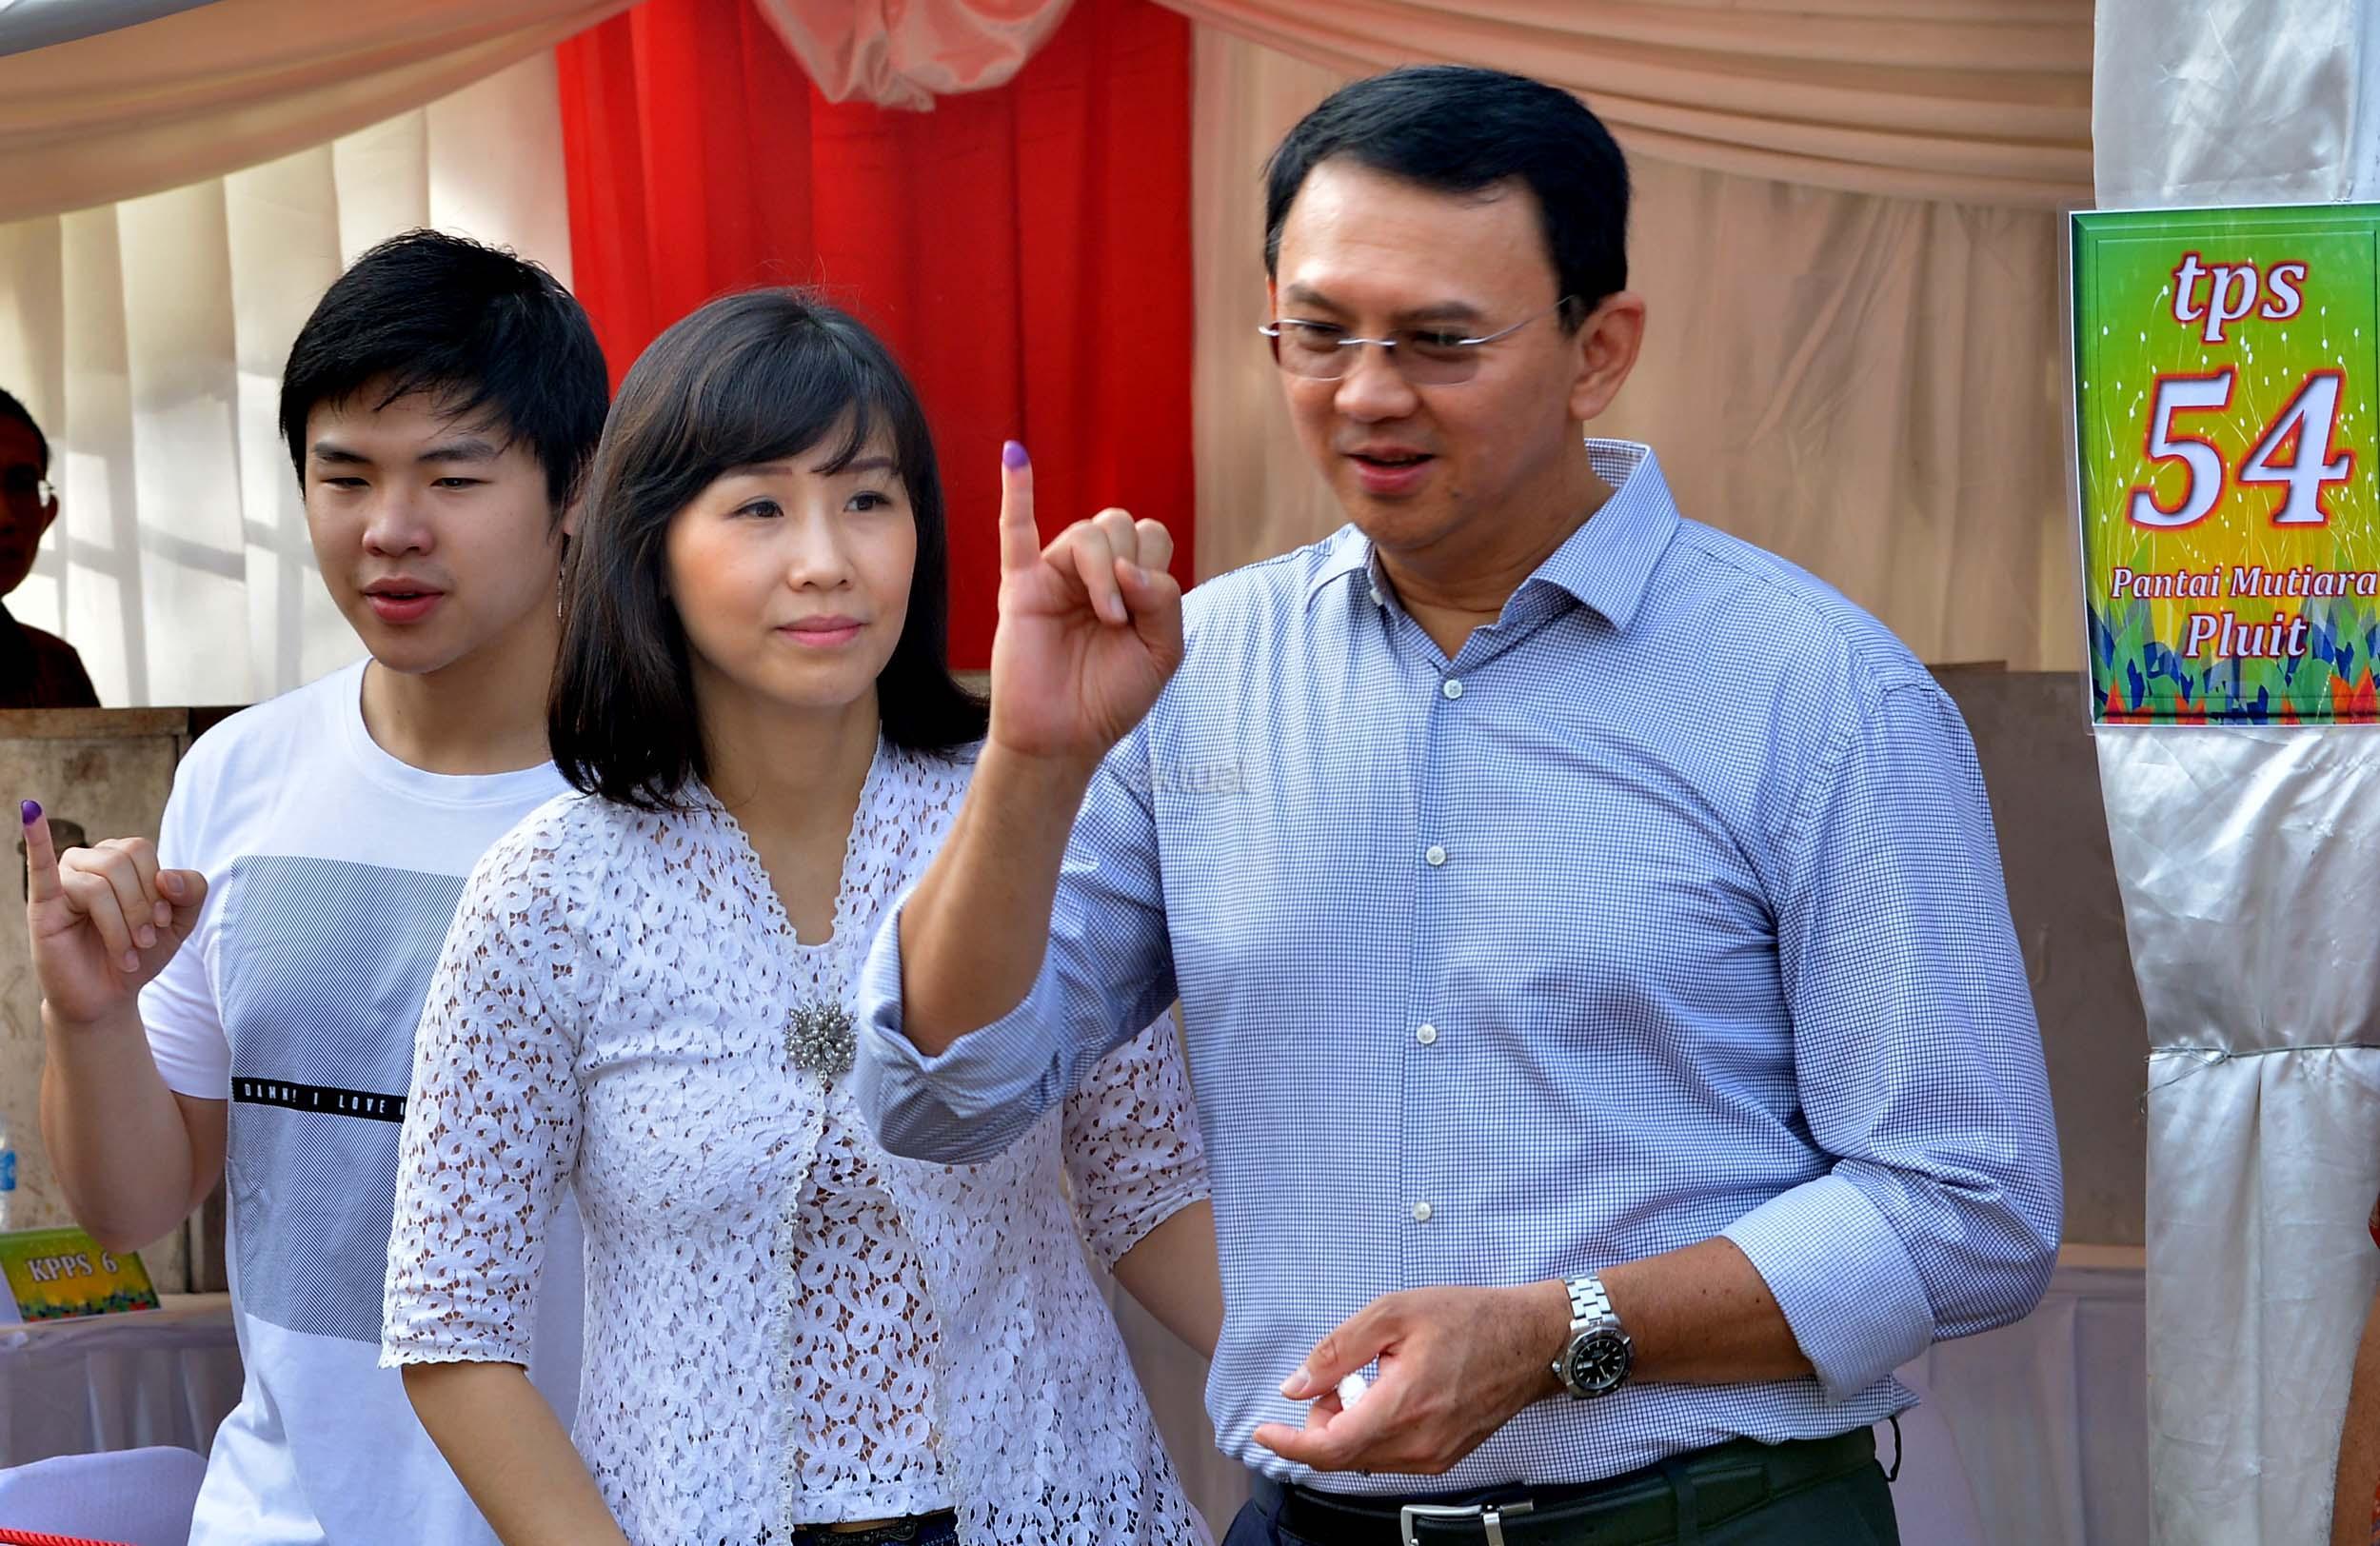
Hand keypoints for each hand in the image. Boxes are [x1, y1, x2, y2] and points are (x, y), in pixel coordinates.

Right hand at [23, 799, 206, 1026]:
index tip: (160, 921)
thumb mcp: (179, 922)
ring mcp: (62, 881)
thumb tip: (166, 876)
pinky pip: (40, 866)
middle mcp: (87, 862)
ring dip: (121, 925)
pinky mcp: (43, 905)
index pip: (140, 849)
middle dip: (139, 907)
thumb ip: (191, 891)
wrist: (109, 994)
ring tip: (127, 952)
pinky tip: (31, 813)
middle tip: (144, 941)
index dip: (156, 886)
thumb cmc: (139, 953)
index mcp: (118, 859)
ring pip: (98, 884)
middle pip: (120, 861)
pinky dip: (36, 838)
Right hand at [985, 441, 1182, 770]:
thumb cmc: (1110, 698)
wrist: (1063, 738)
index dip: (1154, 569)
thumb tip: (1128, 566)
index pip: (1151, 538)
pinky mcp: (1021, 587)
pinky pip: (1015, 530)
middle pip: (1121, 524)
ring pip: (1086, 533)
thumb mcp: (1161, 652)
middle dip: (1130, 565)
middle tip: (1119, 619)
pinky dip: (1015, 490)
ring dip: (1103, 571)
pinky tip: (1015, 455)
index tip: (1142, 616)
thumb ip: (1162, 602)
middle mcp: (1094, 572)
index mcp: (1130, 583)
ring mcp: (1056, 576)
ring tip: (1104, 618)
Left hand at [1253, 1282, 1569, 1475]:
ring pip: (1364, 1458)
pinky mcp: (1444, 1458)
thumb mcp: (1393, 1313)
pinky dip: (1371, 1434)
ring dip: (1346, 1429)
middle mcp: (1419, 1444)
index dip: (1288, 1444)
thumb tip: (1295, 1386)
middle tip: (1331, 1383)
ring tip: (1363, 1382)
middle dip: (1319, 1425)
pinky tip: (1385, 1397)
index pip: (1330, 1447)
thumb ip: (1337, 1350)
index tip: (1263, 1431)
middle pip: (1342, 1456)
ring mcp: (1434, 1457)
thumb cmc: (1469, 1319)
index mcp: (1403, 1406)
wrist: (1531, 1341)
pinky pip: (1389, 1457)